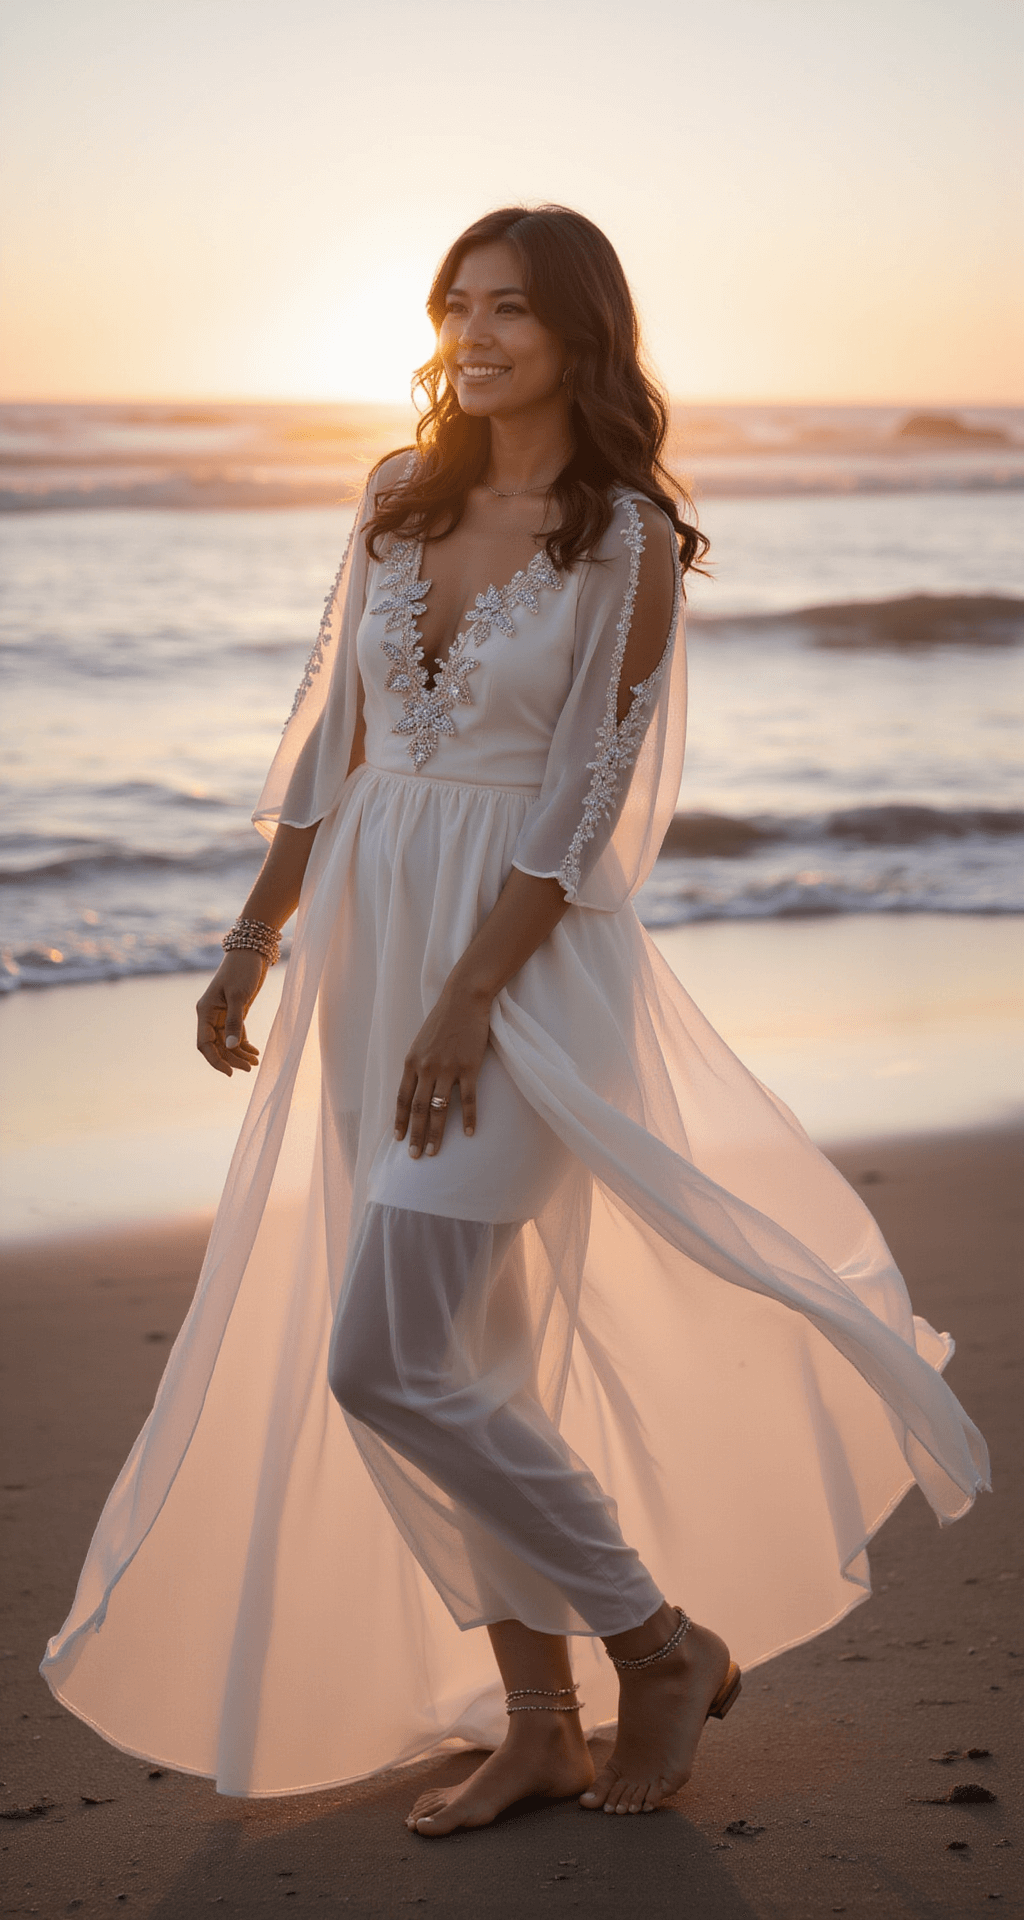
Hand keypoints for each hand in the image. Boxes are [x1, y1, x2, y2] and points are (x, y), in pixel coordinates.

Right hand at [196, 950, 265, 1075]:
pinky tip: (255, 1052)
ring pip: (227, 1041)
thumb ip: (234, 1022)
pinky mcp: (235, 1012)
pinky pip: (236, 1034)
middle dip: (232, 1058)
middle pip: (217, 1046)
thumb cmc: (243, 970)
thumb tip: (231, 1047)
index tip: (230, 1072)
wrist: (252, 952)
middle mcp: (211, 1015)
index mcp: (205, 1011)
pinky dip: (244, 1044)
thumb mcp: (239, 996)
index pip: (204, 1043)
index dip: (215, 1060)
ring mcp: (222, 1014)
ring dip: (239, 1053)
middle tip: (250, 1067)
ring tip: (255, 1062)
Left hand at [394, 981, 491, 1157]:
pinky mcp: (469, 1067)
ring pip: (439, 1108)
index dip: (399, 1121)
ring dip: (436, 1133)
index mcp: (411, 1062)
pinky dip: (469, 1118)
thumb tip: (414, 1088)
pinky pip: (468, 1099)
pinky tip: (470, 1133)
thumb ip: (416, 1065)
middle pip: (418, 1109)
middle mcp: (426, 1068)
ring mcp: (447, 1069)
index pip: (402, 1099)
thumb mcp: (421, 1042)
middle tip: (415, 1157)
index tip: (399, 1140)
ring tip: (435, 1152)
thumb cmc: (442, 1020)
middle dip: (416, 1135)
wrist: (463, 1000)